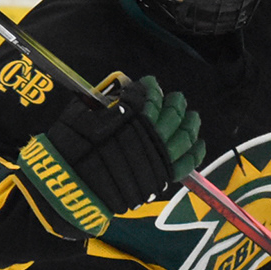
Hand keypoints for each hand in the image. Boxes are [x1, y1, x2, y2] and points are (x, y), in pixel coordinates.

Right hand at [19, 76, 201, 236]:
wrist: (70, 185)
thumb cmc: (70, 147)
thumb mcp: (82, 113)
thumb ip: (108, 102)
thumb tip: (127, 94)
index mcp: (130, 115)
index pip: (148, 96)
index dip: (152, 88)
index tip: (151, 83)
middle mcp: (148, 134)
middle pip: (170, 115)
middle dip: (175, 104)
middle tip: (177, 98)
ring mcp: (156, 157)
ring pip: (182, 137)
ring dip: (190, 124)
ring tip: (193, 116)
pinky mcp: (159, 178)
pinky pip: (184, 164)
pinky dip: (195, 153)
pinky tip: (200, 142)